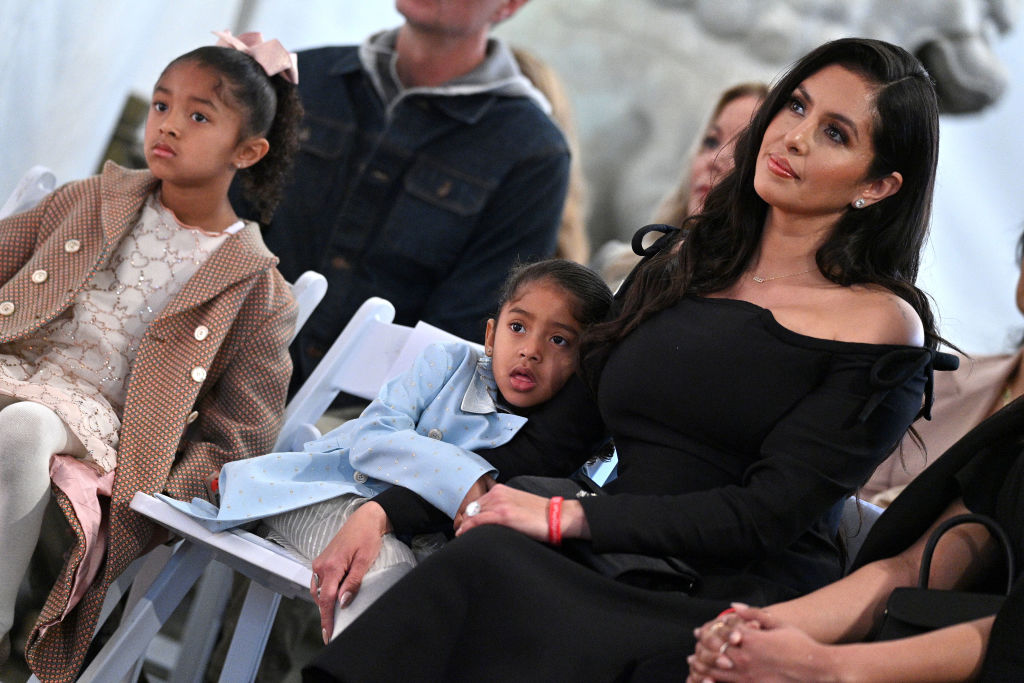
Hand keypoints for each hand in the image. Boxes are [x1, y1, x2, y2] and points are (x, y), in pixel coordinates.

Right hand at [309, 500, 389, 641]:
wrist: (365, 519)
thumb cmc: (367, 536)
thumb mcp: (365, 561)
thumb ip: (353, 583)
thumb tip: (343, 602)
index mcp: (331, 566)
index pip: (326, 600)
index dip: (327, 620)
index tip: (328, 634)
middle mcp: (321, 565)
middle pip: (320, 598)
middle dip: (326, 614)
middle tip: (335, 628)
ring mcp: (320, 562)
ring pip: (318, 591)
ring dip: (325, 603)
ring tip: (335, 616)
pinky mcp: (322, 560)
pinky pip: (319, 582)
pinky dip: (324, 592)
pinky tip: (333, 597)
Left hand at [453, 483, 548, 540]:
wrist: (557, 516)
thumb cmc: (540, 514)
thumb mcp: (517, 505)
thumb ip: (502, 507)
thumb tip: (489, 520)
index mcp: (501, 490)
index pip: (477, 503)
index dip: (469, 515)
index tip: (464, 525)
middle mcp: (498, 494)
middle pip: (472, 509)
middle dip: (465, 521)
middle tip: (461, 533)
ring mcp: (500, 503)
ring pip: (472, 514)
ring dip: (465, 526)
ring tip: (461, 536)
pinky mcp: (503, 515)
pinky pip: (477, 520)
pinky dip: (467, 527)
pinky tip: (463, 534)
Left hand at [688, 607, 833, 682]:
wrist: (816, 669)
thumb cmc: (800, 644)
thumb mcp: (778, 623)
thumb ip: (754, 614)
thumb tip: (733, 607)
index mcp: (750, 638)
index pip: (720, 633)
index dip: (708, 631)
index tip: (700, 632)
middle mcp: (745, 657)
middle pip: (714, 652)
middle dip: (701, 650)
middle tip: (693, 652)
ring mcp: (748, 675)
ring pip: (716, 671)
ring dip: (703, 667)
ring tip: (695, 666)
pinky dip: (715, 682)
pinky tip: (708, 681)